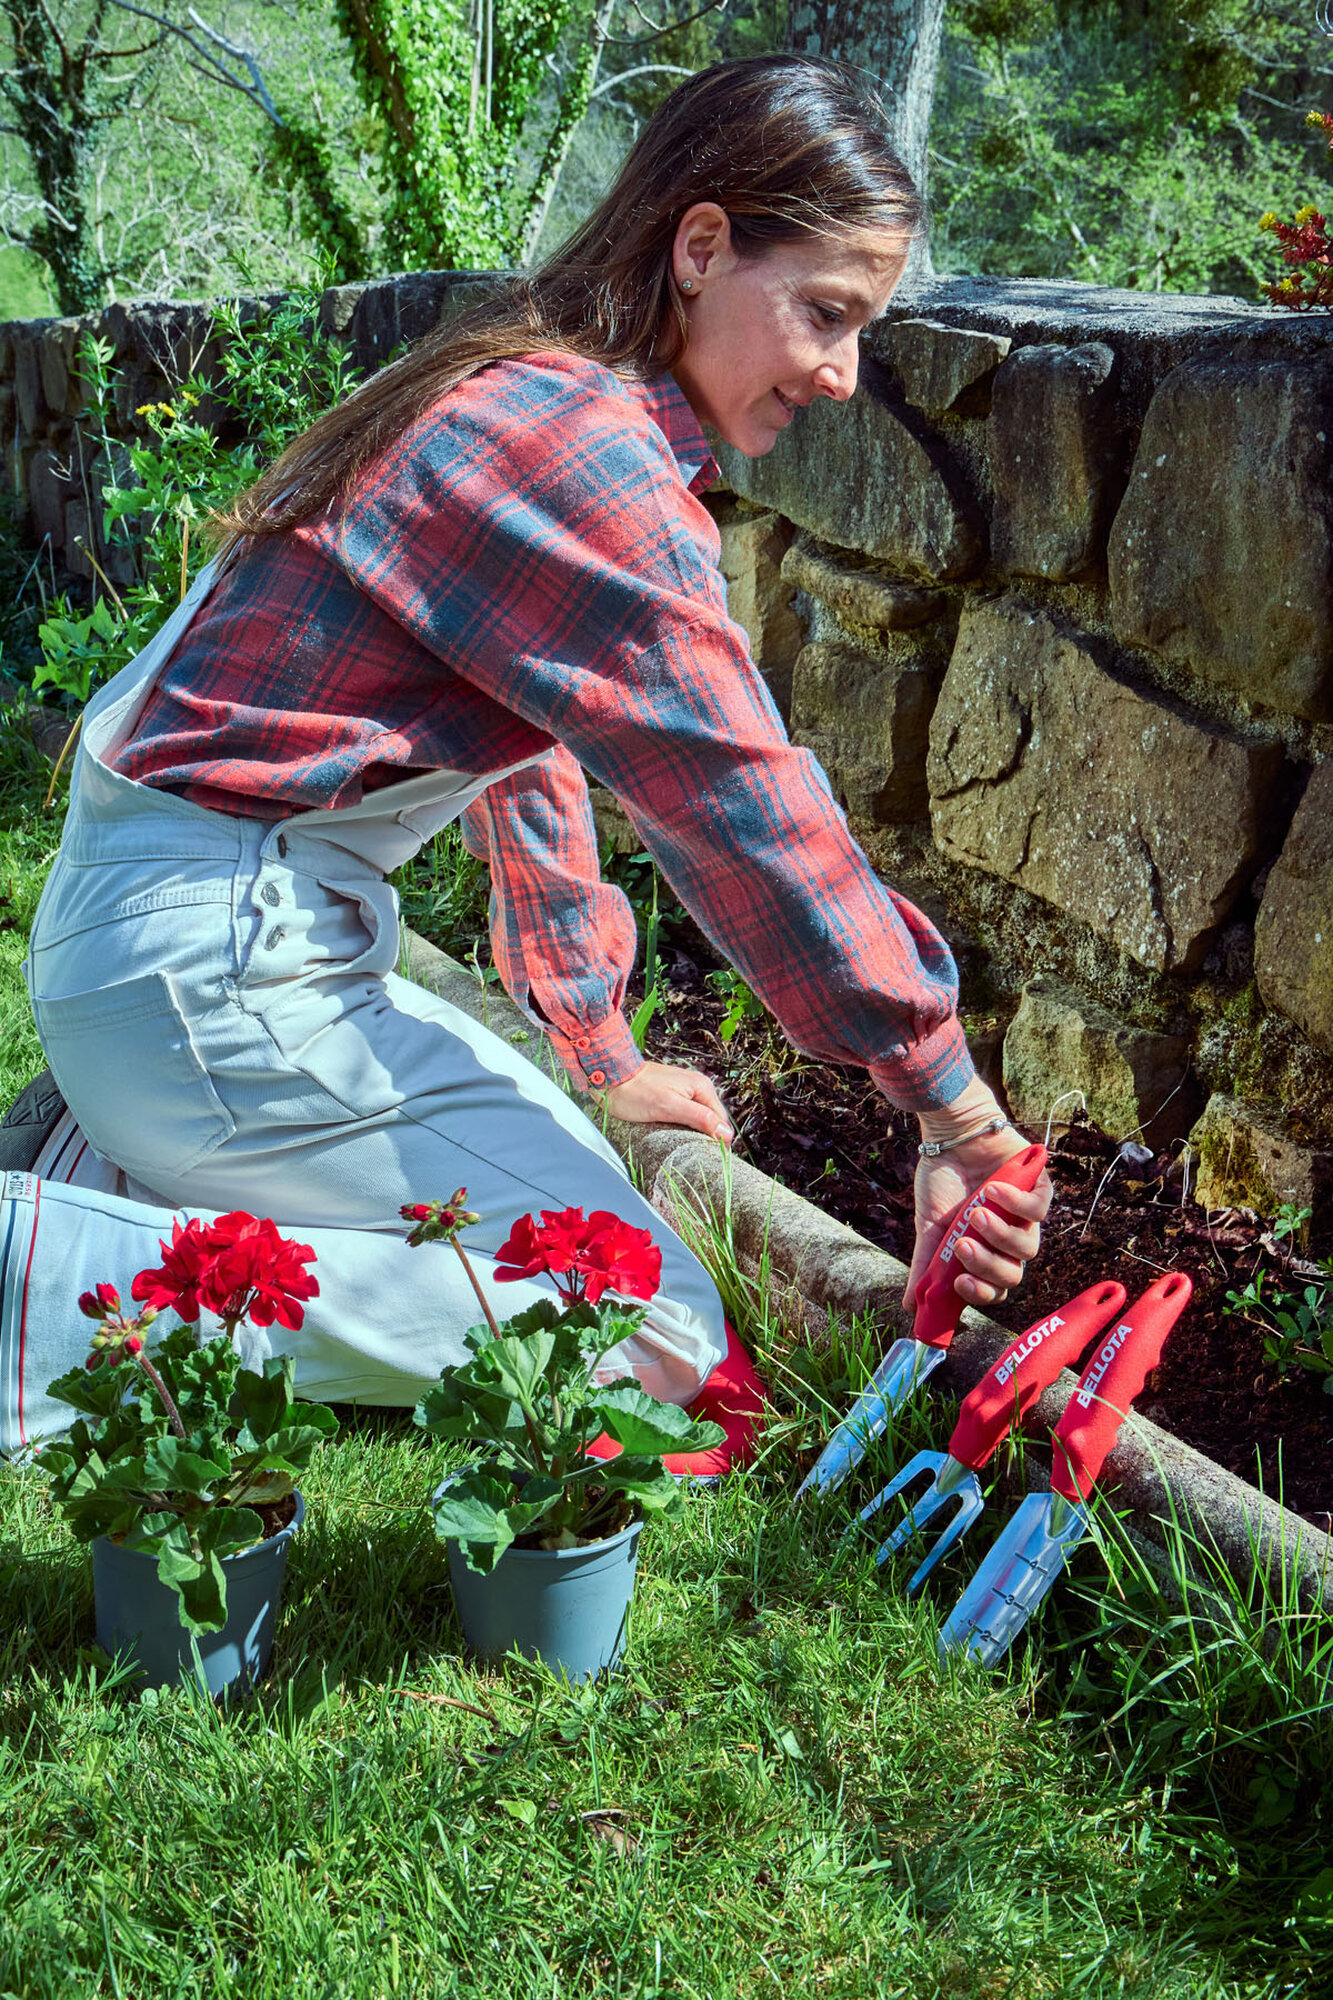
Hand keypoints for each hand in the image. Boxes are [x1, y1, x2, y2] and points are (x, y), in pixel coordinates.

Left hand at [603, 1062, 733, 1144]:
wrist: (611, 1078)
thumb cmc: (635, 1092)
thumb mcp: (669, 1107)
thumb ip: (699, 1118)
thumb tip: (725, 1133)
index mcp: (702, 1087)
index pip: (721, 1120)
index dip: (717, 1140)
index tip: (709, 1156)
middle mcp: (697, 1087)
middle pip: (711, 1119)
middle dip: (705, 1136)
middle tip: (693, 1153)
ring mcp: (684, 1091)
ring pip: (698, 1119)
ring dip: (693, 1132)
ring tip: (683, 1145)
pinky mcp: (672, 1096)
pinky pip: (686, 1115)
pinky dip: (682, 1126)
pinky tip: (674, 1134)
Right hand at [904, 1084, 1052, 1310]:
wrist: (951, 1136)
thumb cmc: (942, 1181)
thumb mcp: (929, 1227)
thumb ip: (925, 1265)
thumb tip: (908, 1307)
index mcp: (984, 1253)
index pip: (994, 1289)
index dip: (981, 1293)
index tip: (959, 1283)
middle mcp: (1008, 1240)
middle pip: (1013, 1274)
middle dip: (987, 1265)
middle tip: (964, 1245)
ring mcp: (1025, 1218)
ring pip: (1028, 1248)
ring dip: (999, 1234)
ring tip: (975, 1212)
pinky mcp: (1039, 1190)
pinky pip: (1038, 1211)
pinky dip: (1015, 1203)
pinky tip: (992, 1189)